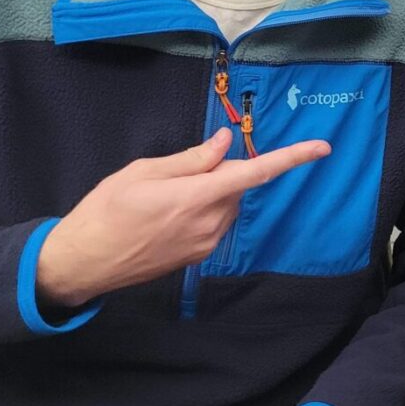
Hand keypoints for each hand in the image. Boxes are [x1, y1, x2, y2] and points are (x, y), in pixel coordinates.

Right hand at [36, 128, 330, 308]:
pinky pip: (215, 223)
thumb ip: (192, 159)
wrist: (82, 263)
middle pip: (236, 186)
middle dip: (221, 172)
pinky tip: (167, 217)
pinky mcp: (198, 256)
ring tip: (163, 199)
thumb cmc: (105, 211)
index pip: (255, 174)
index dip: (291, 158)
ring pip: (227, 205)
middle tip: (179, 173)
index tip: (322, 148)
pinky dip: (203, 210)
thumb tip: (227, 143)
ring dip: (211, 193)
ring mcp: (205, 244)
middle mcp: (209, 223)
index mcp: (195, 197)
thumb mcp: (142, 172)